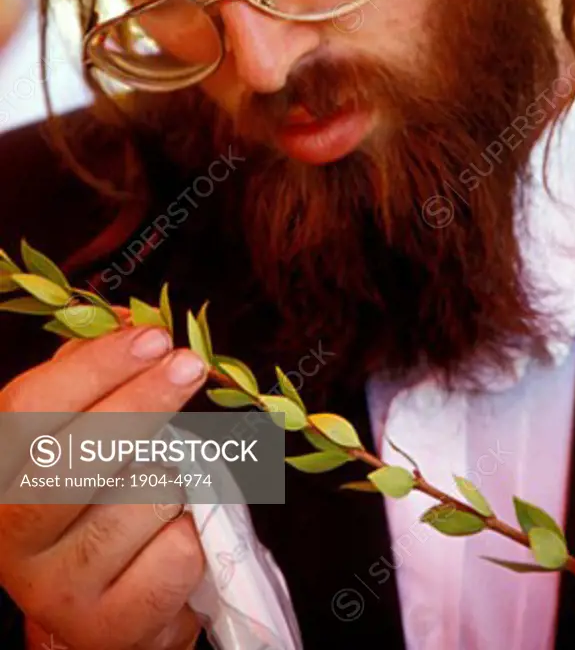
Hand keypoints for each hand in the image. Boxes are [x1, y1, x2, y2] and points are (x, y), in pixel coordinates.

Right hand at [0, 323, 209, 649]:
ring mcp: (55, 591)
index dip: (95, 366)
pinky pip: (176, 554)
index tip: (153, 336)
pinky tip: (170, 540)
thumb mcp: (81, 424)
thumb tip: (134, 320)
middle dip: (145, 402)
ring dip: (172, 481)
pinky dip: (191, 536)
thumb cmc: (93, 494)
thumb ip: (97, 369)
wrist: (104, 601)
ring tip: (161, 491)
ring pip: (143, 498)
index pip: (31, 409)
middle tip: (190, 366)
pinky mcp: (105, 628)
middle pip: (80, 455)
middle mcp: (9, 536)